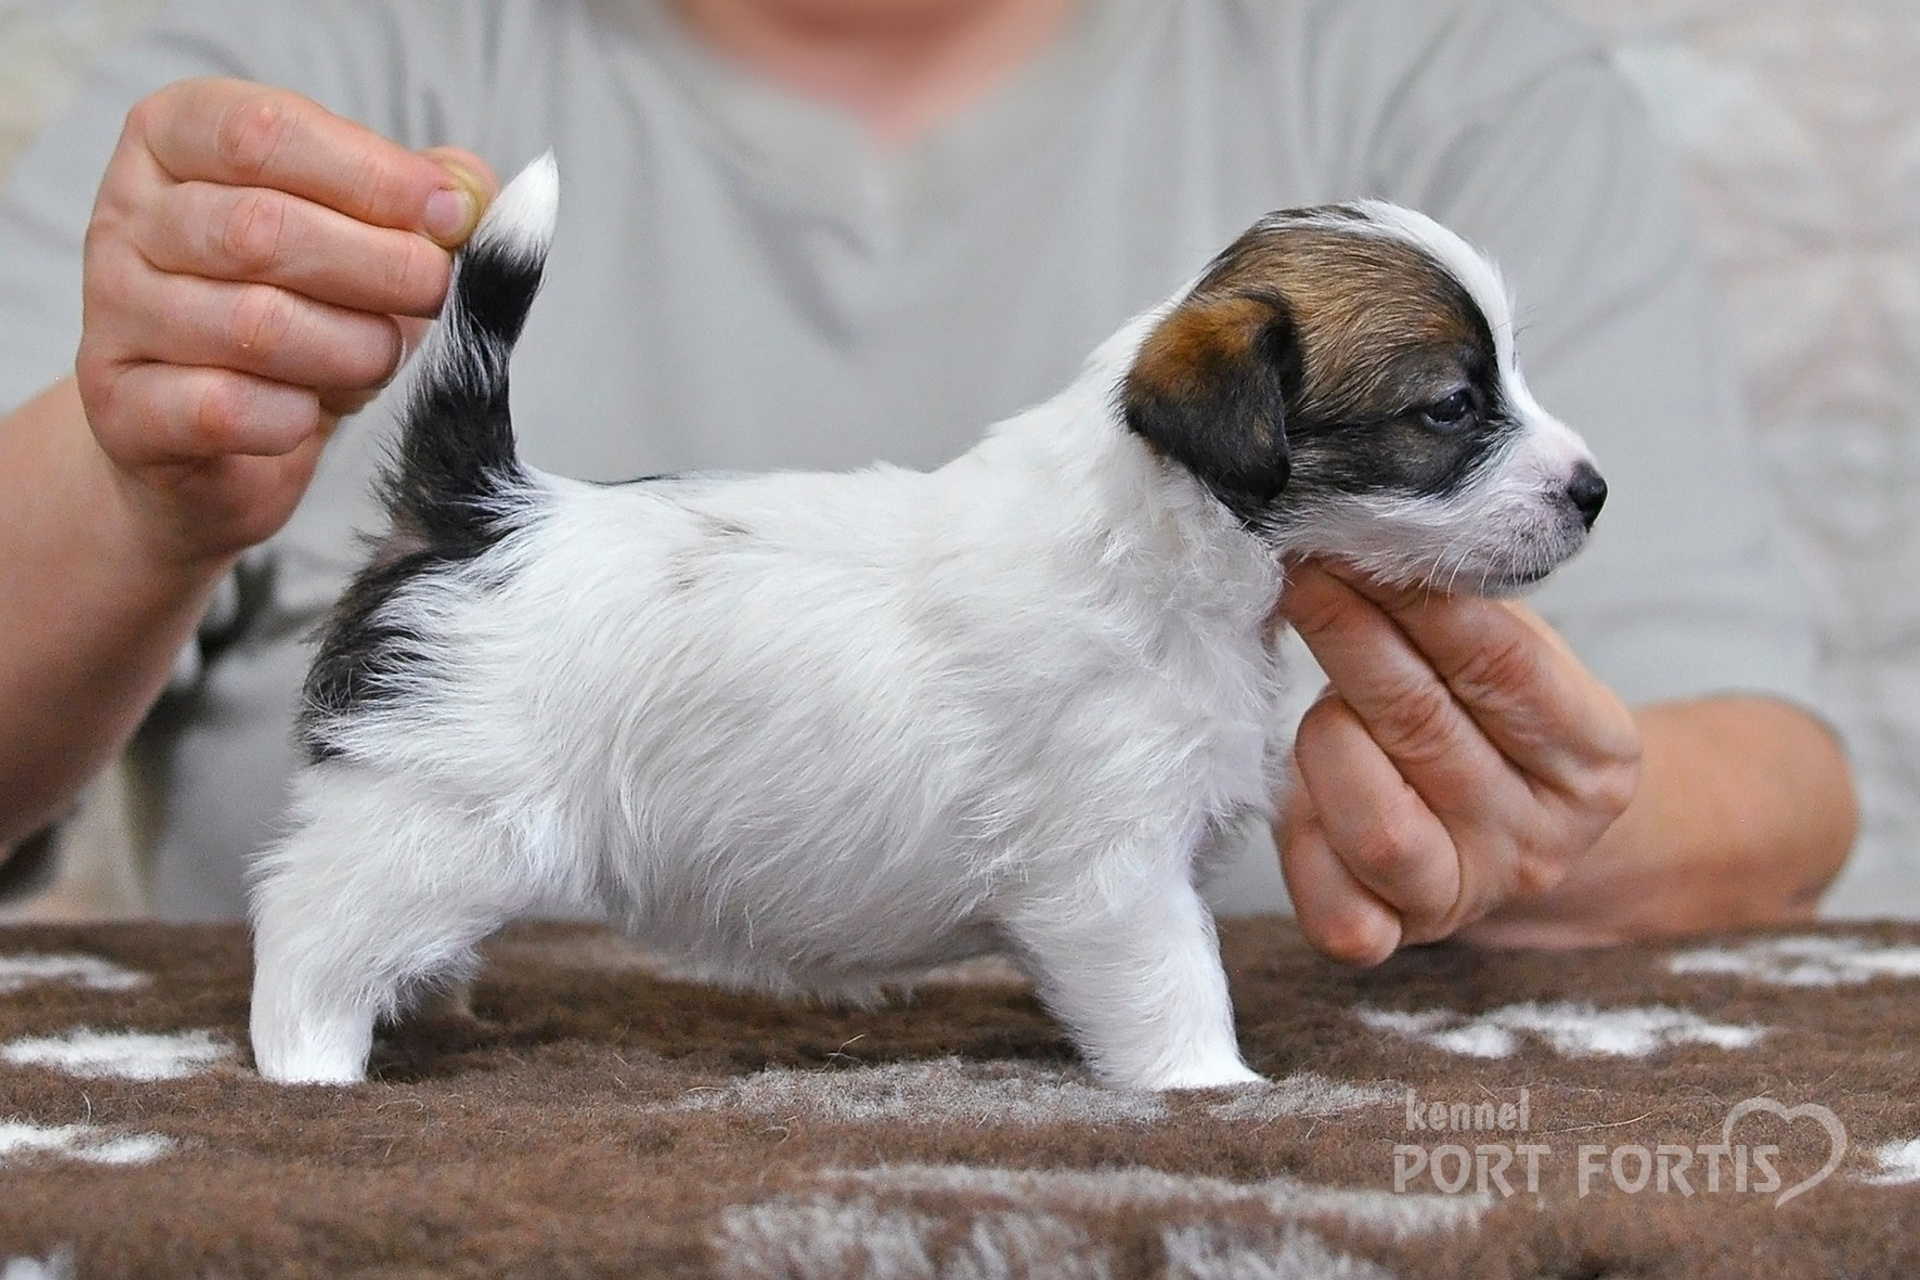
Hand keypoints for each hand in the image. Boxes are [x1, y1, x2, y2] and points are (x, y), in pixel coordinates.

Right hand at [73, 77, 497, 568]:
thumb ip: (423, 201)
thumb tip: (470, 195)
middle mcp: (129, 218)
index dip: (373, 175)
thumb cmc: (302, 313)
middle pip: (262, 229)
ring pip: (254, 325)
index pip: (263, 132)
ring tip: (378, 357)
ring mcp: (113, 314)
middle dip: (379, 268)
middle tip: (435, 296)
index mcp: (176, 141)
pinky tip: (311, 413)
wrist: (216, 441)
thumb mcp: (365, 238)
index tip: (451, 215)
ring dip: (352, 349)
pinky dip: (293, 418)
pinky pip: (225, 408)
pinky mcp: (122, 409)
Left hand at [1274, 562, 1641, 964]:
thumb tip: (1373, 527)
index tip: (1353, 532)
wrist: (1514, 833)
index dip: (1416, 593)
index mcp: (1596, 760)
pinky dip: (1305, 845)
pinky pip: (1339, 913)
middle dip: (1348, 636)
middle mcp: (1540, 840)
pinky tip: (1299, 789)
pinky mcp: (1396, 937)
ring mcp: (1469, 896)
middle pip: (1424, 727)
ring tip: (1321, 697)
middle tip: (1300, 569)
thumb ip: (1468, 602)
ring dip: (1326, 739)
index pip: (1500, 661)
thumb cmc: (1495, 718)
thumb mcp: (1515, 653)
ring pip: (1375, 824)